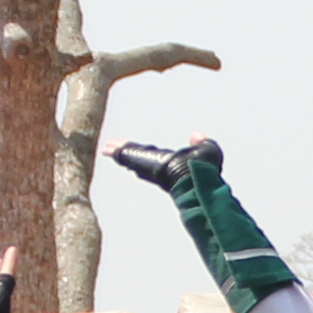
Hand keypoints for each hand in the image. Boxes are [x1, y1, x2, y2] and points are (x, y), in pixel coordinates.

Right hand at [108, 138, 223, 197]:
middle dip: (129, 153)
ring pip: (132, 158)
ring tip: (107, 148)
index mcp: (172, 165)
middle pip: (140, 158)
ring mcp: (150, 166)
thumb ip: (202, 143)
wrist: (195, 177)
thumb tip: (195, 135)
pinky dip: (117, 153)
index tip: (143, 152)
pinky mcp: (143, 164)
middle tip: (116, 149)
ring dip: (120, 152)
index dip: (149, 154)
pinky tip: (106, 149)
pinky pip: (127, 157)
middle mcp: (159, 166)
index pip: (157, 158)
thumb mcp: (207, 151)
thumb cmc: (204, 169)